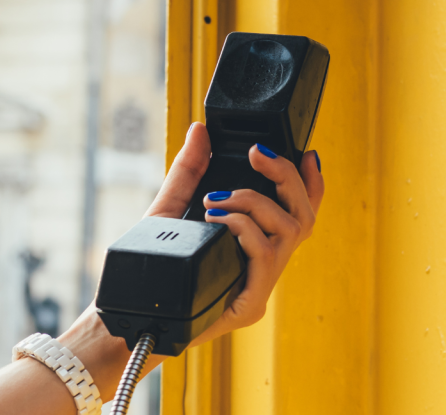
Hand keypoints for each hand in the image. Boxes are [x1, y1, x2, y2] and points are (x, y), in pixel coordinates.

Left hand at [143, 122, 324, 345]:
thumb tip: (199, 131)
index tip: (306, 154)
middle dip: (286, 177)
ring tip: (218, 198)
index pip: (298, 214)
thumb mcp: (170, 209)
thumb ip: (189, 171)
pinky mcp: (250, 305)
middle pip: (304, 217)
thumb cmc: (153, 267)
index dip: (312, 184)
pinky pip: (265, 253)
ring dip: (256, 202)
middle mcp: (265, 268)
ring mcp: (261, 287)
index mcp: (256, 247)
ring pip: (290, 231)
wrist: (133, 313)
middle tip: (257, 154)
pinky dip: (245, 226)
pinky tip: (217, 219)